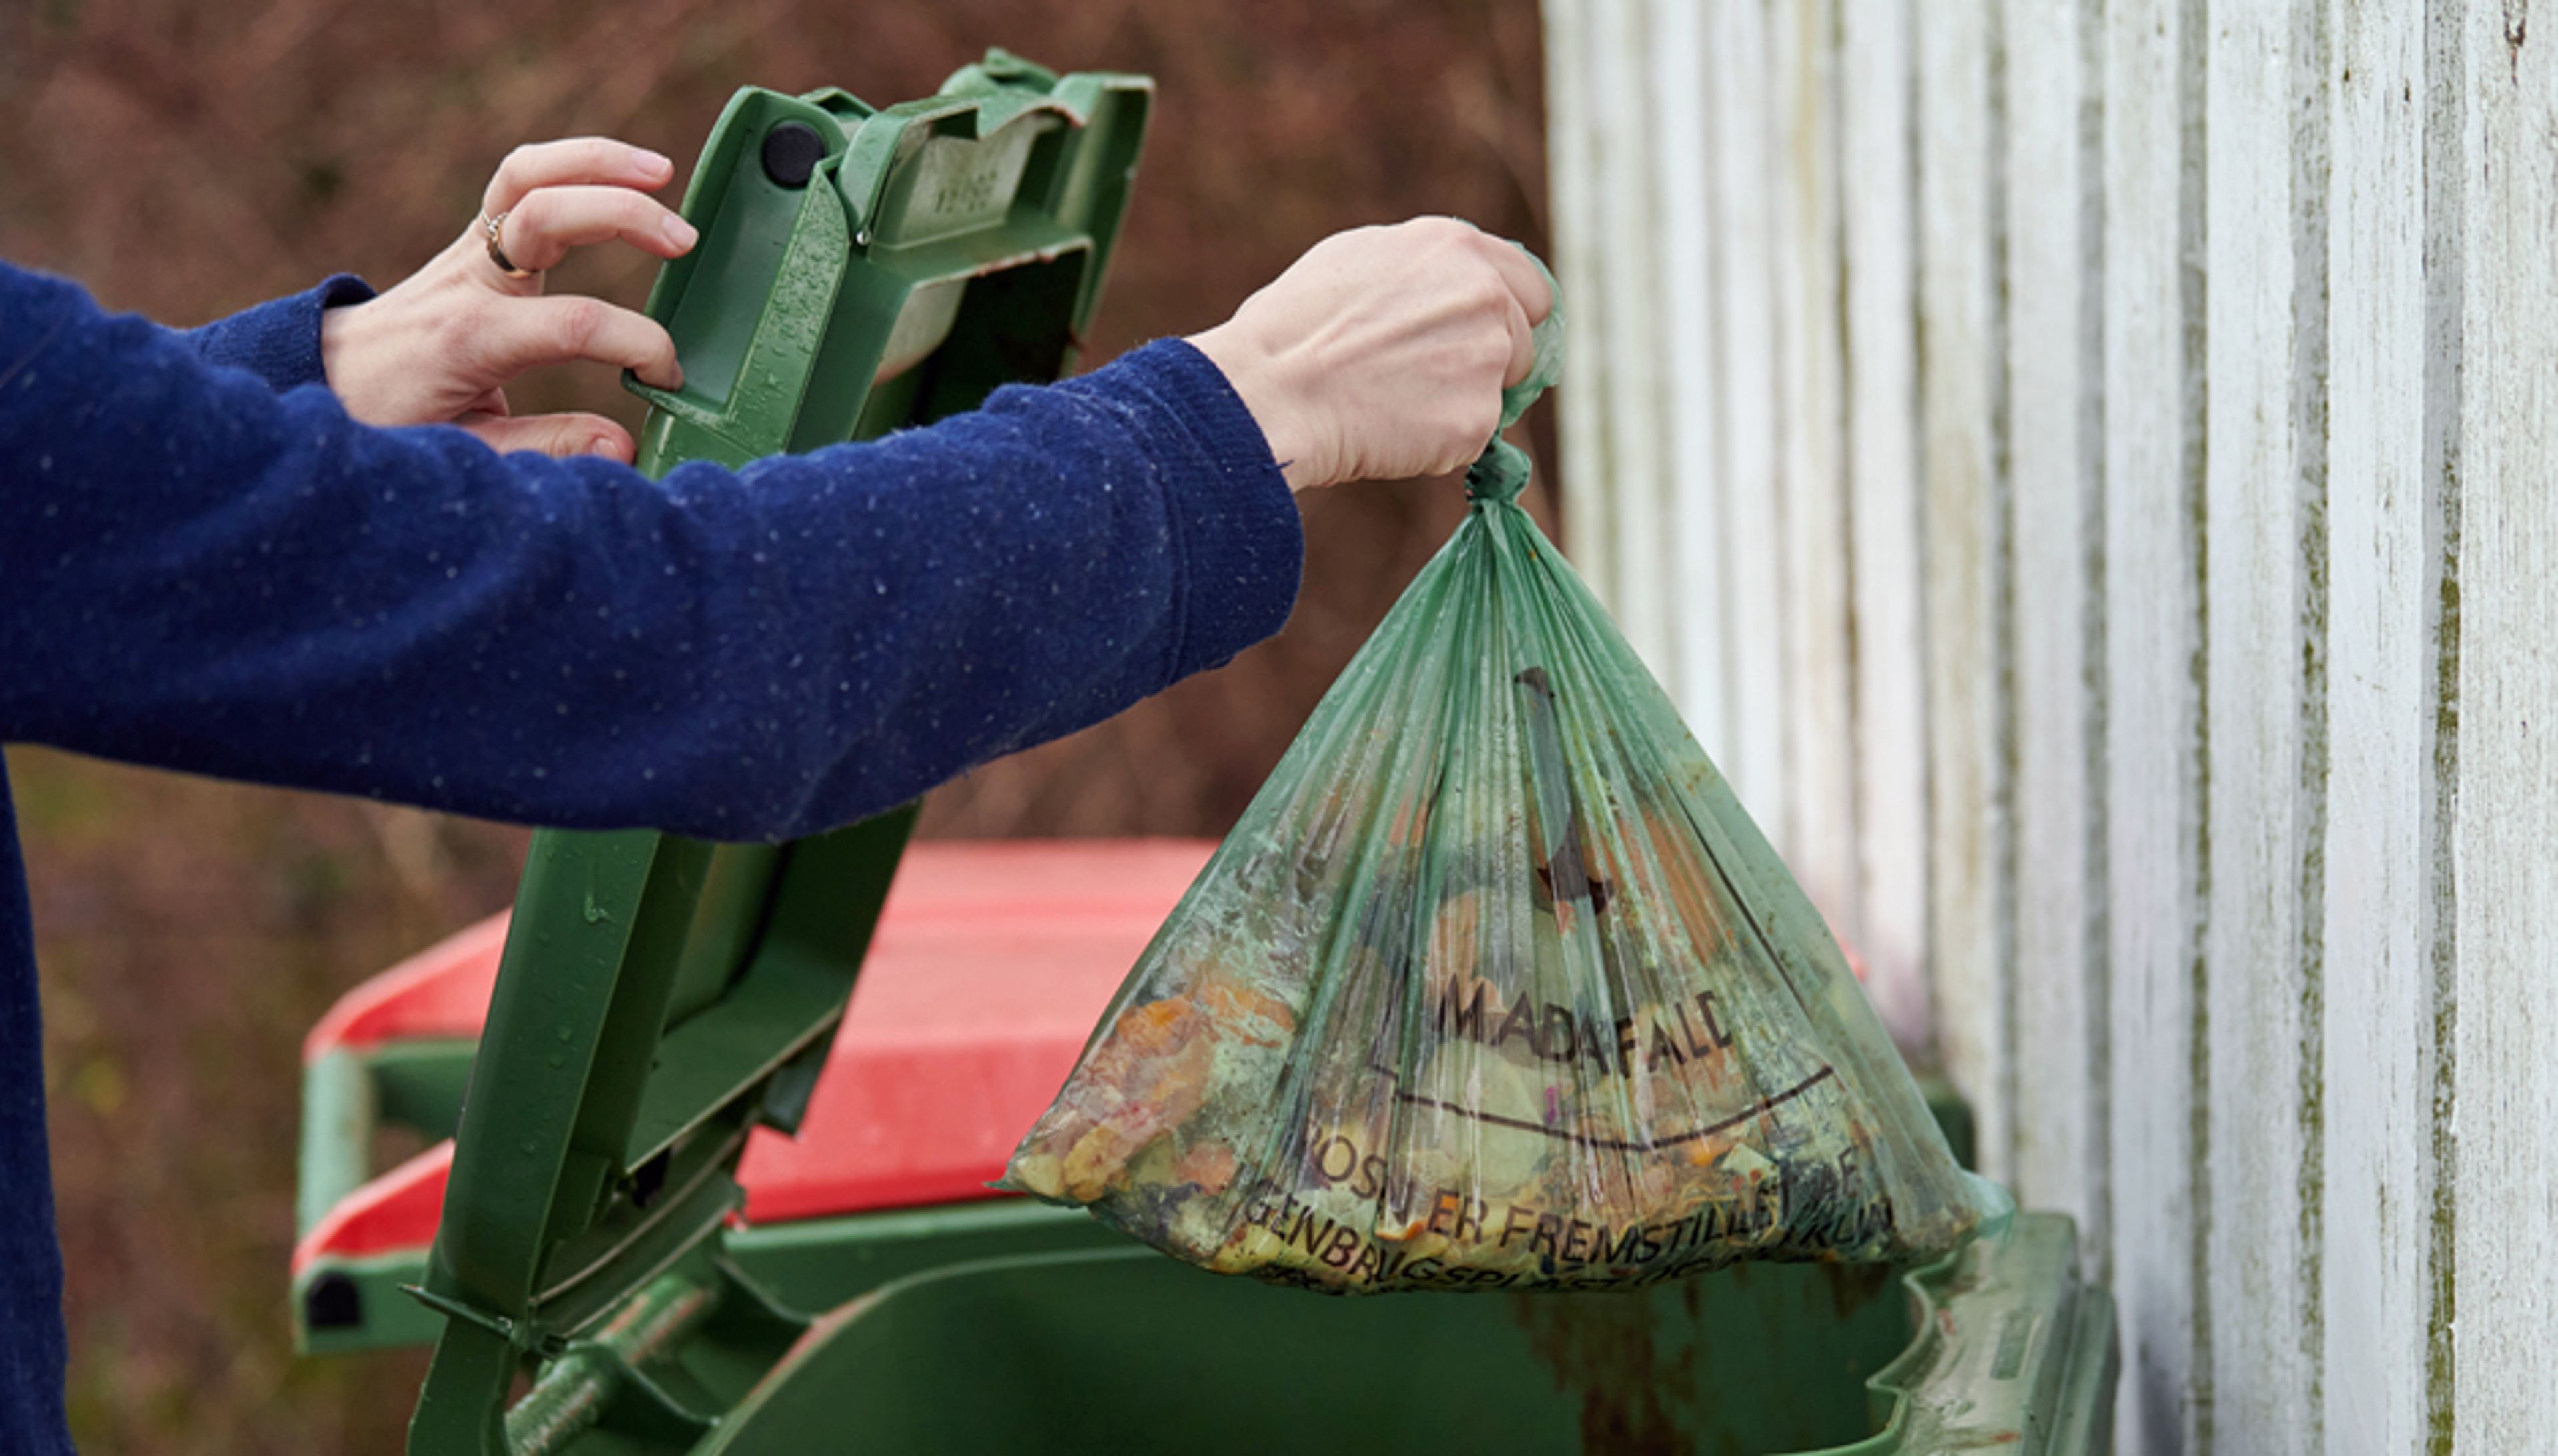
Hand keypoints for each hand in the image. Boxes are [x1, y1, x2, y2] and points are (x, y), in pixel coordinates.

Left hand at [319, 138, 697, 460]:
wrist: (324, 381)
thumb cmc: (389, 423)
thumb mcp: (466, 452)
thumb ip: (547, 447)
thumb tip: (623, 443)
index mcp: (471, 337)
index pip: (575, 322)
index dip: (638, 344)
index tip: (666, 378)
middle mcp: (467, 278)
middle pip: (544, 212)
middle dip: (622, 215)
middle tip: (685, 243)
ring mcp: (468, 251)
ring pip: (527, 174)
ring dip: (596, 161)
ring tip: (661, 171)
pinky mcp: (473, 240)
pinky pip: (521, 180)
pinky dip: (572, 165)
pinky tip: (619, 174)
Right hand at [1186, 218, 1551, 490]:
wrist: (1272, 392)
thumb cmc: (1292, 329)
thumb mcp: (1357, 262)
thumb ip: (1419, 272)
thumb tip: (1444, 291)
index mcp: (1454, 246)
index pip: (1527, 284)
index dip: (1507, 314)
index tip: (1484, 337)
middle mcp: (1486, 294)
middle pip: (1522, 340)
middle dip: (1488, 361)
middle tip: (1424, 378)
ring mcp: (1487, 357)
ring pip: (1496, 392)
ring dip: (1459, 401)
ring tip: (1389, 401)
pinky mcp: (1477, 418)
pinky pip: (1470, 438)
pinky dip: (1438, 443)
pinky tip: (1386, 431)